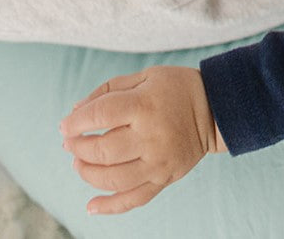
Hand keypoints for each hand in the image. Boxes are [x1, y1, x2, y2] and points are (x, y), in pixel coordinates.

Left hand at [60, 67, 223, 214]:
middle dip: (78, 148)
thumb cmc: (177, 88)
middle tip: (71, 143)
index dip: (76, 122)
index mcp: (145, 104)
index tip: (65, 125)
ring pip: (112, 178)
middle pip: (101, 150)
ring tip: (79, 163)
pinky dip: (109, 207)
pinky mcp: (164, 177)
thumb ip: (110, 89)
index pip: (99, 115)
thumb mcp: (147, 75)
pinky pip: (133, 199)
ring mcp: (158, 161)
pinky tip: (91, 207)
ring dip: (87, 173)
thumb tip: (75, 111)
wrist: (217, 107)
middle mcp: (151, 135)